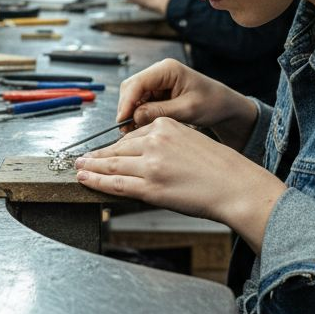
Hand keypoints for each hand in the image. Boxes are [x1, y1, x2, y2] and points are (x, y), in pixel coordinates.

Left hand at [75, 117, 284, 250]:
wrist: (235, 186)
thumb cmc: (220, 168)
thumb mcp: (191, 140)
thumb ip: (166, 143)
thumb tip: (144, 156)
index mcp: (166, 126)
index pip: (132, 136)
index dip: (114, 146)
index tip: (104, 150)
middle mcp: (155, 142)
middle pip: (118, 149)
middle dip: (98, 155)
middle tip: (82, 158)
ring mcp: (151, 165)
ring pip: (112, 165)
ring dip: (91, 167)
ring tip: (79, 168)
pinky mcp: (150, 187)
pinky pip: (116, 184)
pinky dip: (97, 182)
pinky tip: (86, 179)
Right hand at [116, 58, 257, 150]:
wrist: (225, 106)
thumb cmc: (213, 103)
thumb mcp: (187, 109)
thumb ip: (160, 112)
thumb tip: (134, 117)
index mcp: (168, 69)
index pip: (137, 83)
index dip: (127, 102)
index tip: (122, 120)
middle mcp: (160, 72)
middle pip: (131, 88)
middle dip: (127, 108)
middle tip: (125, 130)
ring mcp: (158, 82)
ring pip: (134, 96)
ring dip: (132, 113)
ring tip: (133, 131)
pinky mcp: (158, 92)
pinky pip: (141, 102)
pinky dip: (139, 114)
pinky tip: (141, 126)